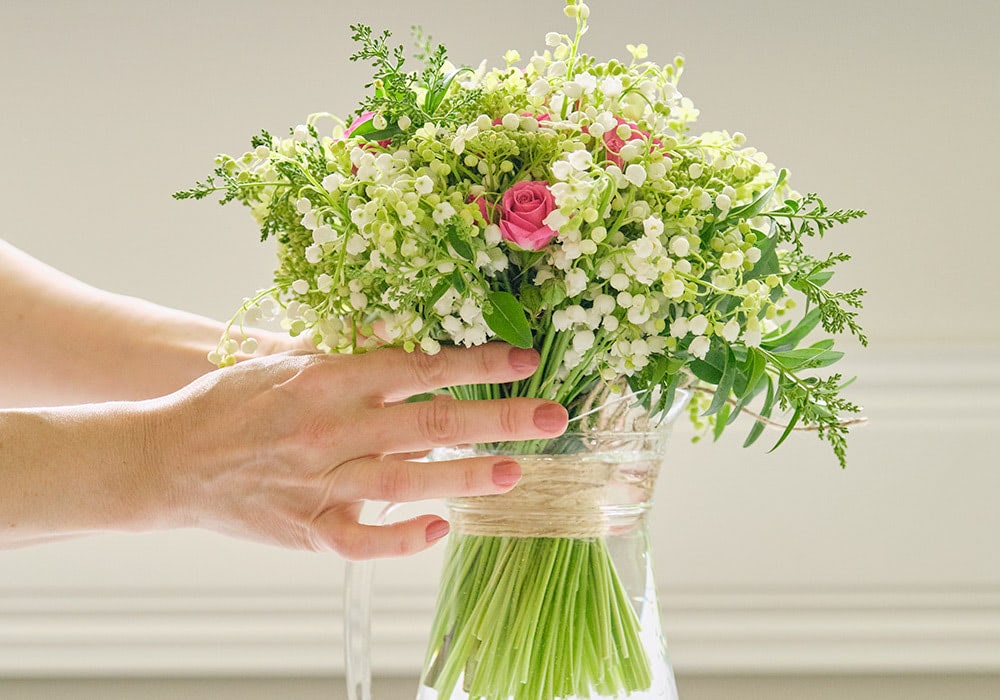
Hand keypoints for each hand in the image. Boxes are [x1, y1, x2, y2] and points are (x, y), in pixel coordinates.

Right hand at [149, 343, 566, 558]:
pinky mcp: (305, 530)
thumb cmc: (230, 402)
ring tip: (515, 470)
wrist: (167, 459)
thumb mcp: (286, 359)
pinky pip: (363, 542)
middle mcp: (330, 429)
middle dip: (498, 417)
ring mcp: (319, 483)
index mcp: (327, 379)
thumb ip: (349, 351)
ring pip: (407, 481)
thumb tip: (410, 335)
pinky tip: (441, 529)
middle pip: (430, 422)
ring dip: (466, 476)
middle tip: (551, 416)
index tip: (525, 359)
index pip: (419, 367)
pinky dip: (403, 539)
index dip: (477, 362)